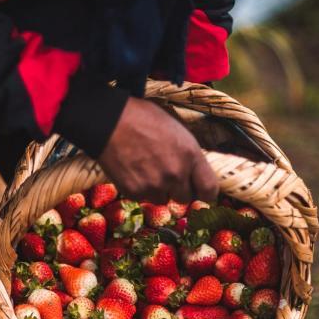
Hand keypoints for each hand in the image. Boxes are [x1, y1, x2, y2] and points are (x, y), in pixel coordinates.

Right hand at [98, 97, 217, 203]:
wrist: (108, 122)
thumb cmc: (143, 118)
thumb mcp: (177, 130)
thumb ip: (189, 155)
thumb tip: (194, 172)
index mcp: (190, 155)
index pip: (210, 190)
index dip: (204, 192)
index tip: (198, 189)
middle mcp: (175, 174)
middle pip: (185, 198)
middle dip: (178, 189)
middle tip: (166, 175)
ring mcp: (154, 185)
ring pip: (163, 199)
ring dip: (158, 190)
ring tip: (146, 170)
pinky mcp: (135, 192)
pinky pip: (144, 198)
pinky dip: (141, 188)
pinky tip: (133, 170)